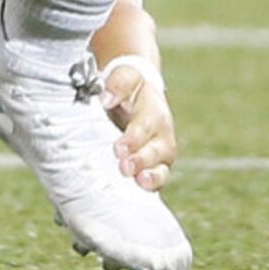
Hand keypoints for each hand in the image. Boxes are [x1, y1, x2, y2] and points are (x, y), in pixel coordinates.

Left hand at [99, 54, 176, 190]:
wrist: (139, 94)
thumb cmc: (130, 86)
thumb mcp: (125, 76)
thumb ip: (118, 84)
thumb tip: (106, 99)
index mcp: (154, 111)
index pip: (145, 125)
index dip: (133, 139)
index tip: (118, 148)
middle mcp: (162, 135)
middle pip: (156, 151)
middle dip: (141, 160)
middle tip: (124, 167)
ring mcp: (161, 154)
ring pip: (162, 169)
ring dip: (151, 178)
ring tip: (139, 182)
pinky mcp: (155, 167)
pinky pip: (158, 181)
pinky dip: (151, 188)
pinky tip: (139, 194)